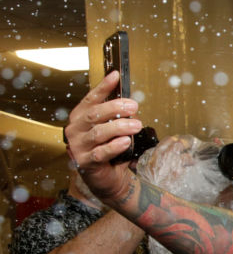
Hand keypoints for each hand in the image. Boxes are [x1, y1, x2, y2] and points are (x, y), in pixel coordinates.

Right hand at [65, 71, 141, 201]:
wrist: (107, 178)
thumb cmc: (110, 150)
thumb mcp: (114, 129)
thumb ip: (118, 117)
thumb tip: (131, 104)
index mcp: (80, 118)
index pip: (91, 99)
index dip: (103, 87)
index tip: (115, 76)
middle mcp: (76, 130)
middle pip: (94, 114)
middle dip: (115, 108)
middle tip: (133, 106)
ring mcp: (78, 146)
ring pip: (99, 132)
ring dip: (119, 127)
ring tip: (136, 125)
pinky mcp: (85, 162)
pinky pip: (101, 152)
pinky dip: (114, 146)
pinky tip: (126, 141)